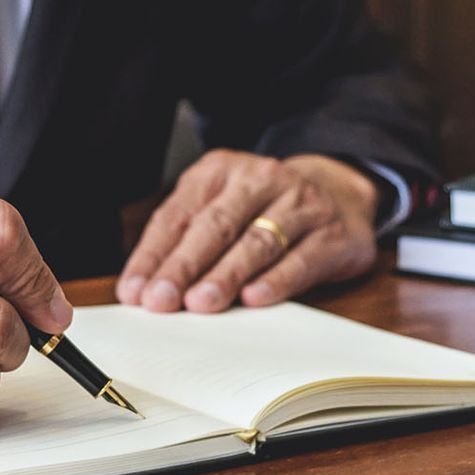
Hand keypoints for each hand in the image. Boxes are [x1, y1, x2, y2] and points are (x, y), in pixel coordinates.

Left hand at [117, 150, 378, 312]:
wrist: (339, 192)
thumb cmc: (264, 210)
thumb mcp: (221, 209)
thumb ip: (185, 242)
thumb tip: (144, 291)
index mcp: (219, 171)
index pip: (177, 215)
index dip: (153, 256)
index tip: (135, 292)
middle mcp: (259, 179)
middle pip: (214, 226)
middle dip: (183, 267)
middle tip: (161, 300)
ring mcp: (300, 204)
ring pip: (256, 243)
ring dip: (225, 276)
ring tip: (200, 303)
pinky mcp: (332, 234)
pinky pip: (300, 259)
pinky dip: (276, 281)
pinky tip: (254, 299)